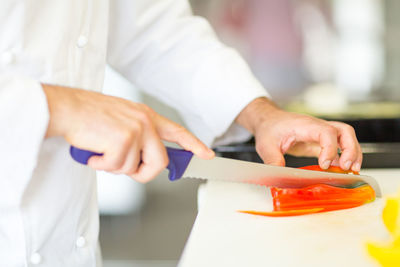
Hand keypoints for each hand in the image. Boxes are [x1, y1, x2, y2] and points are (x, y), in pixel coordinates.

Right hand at [42, 84, 213, 181]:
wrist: (67, 108)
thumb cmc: (90, 116)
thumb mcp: (122, 120)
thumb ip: (139, 138)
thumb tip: (143, 161)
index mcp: (147, 116)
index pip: (177, 132)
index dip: (194, 145)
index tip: (207, 155)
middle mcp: (145, 122)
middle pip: (160, 162)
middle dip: (143, 173)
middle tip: (126, 169)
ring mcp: (136, 129)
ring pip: (135, 167)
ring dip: (115, 166)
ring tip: (101, 152)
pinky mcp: (123, 138)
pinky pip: (117, 166)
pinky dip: (102, 165)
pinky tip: (94, 152)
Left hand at [236, 97, 361, 171]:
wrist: (268, 120)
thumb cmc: (269, 129)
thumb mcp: (266, 146)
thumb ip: (273, 161)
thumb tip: (278, 178)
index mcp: (304, 126)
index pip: (326, 132)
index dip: (330, 148)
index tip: (324, 165)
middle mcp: (316, 127)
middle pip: (344, 131)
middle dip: (351, 149)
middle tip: (348, 167)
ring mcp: (320, 133)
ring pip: (346, 136)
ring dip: (353, 152)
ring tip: (352, 170)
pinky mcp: (320, 141)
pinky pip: (339, 146)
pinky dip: (345, 157)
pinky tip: (343, 170)